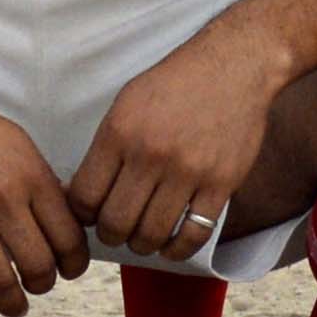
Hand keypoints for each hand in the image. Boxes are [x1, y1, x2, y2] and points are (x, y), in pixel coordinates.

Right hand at [0, 62, 92, 316]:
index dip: (75, 262)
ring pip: (0, 281)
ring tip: (16, 306)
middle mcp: (2, 200)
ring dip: (13, 303)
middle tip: (41, 285)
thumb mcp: (21, 145)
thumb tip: (67, 222)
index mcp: (31, 177)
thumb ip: (43, 183)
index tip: (71, 269)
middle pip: (39, 265)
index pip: (68, 237)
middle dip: (46, 284)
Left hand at [67, 27, 288, 290]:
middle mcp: (151, 154)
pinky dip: (177, 249)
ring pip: (151, 235)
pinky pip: (193, 235)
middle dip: (110, 235)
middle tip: (117, 230)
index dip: (82, 216)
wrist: (235, 66)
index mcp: (120, 133)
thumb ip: (105, 147)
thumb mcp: (127, 102)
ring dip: (141, 245)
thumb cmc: (176, 84)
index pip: (84, 198)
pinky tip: (172, 245)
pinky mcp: (221, 183)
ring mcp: (188, 171)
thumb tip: (81, 193)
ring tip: (143, 237)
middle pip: (115, 223)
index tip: (91, 215)